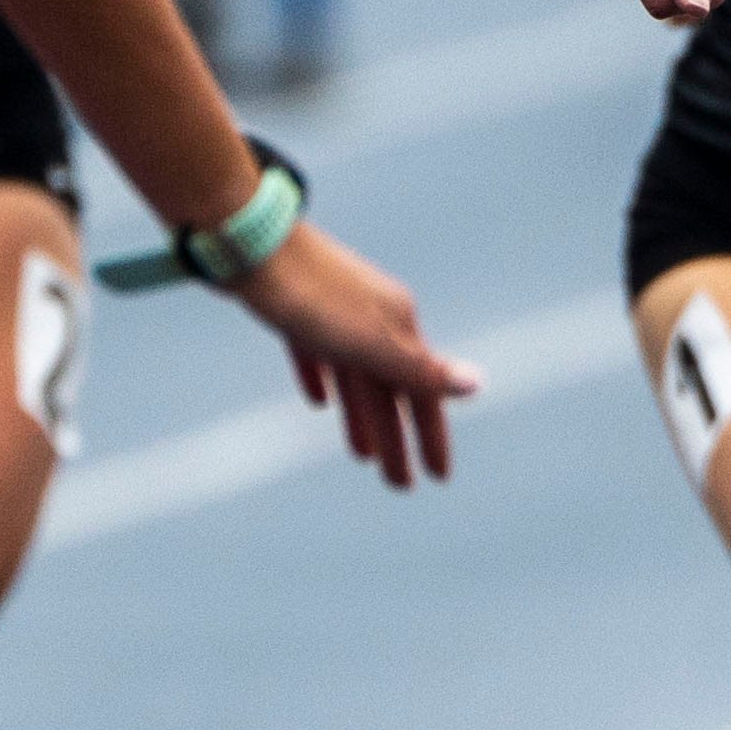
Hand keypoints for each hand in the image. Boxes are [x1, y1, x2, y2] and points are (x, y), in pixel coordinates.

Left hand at [226, 221, 484, 488]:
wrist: (252, 243)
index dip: (431, 437)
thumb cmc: (311, 296)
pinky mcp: (297, 308)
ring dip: (362, 416)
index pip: (422, 392)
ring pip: (356, 375)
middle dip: (397, 438)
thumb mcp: (368, 342)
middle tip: (399, 486)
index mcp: (398, 325)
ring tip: (362, 457)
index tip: (438, 478)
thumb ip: (419, 369)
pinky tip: (317, 401)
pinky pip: (318, 353)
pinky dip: (322, 379)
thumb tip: (478, 384)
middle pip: (389, 389)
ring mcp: (336, 312)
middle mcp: (374, 317)